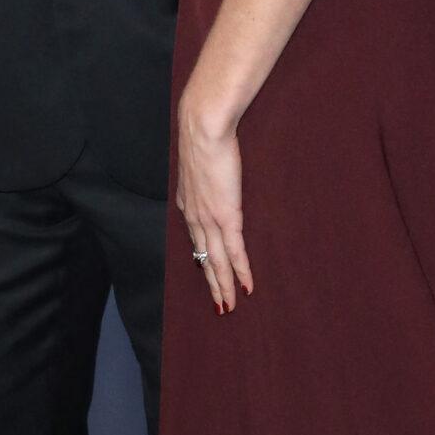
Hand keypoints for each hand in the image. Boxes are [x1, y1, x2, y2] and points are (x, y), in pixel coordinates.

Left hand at [176, 86, 251, 312]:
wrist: (203, 127)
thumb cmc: (203, 134)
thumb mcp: (199, 159)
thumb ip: (204, 172)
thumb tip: (210, 171)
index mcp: (188, 204)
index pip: (196, 241)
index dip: (203, 260)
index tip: (208, 273)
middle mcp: (194, 217)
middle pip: (204, 258)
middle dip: (212, 283)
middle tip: (219, 305)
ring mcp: (209, 219)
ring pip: (217, 262)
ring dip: (224, 286)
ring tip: (230, 307)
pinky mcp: (226, 216)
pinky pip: (235, 252)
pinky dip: (241, 272)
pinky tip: (246, 288)